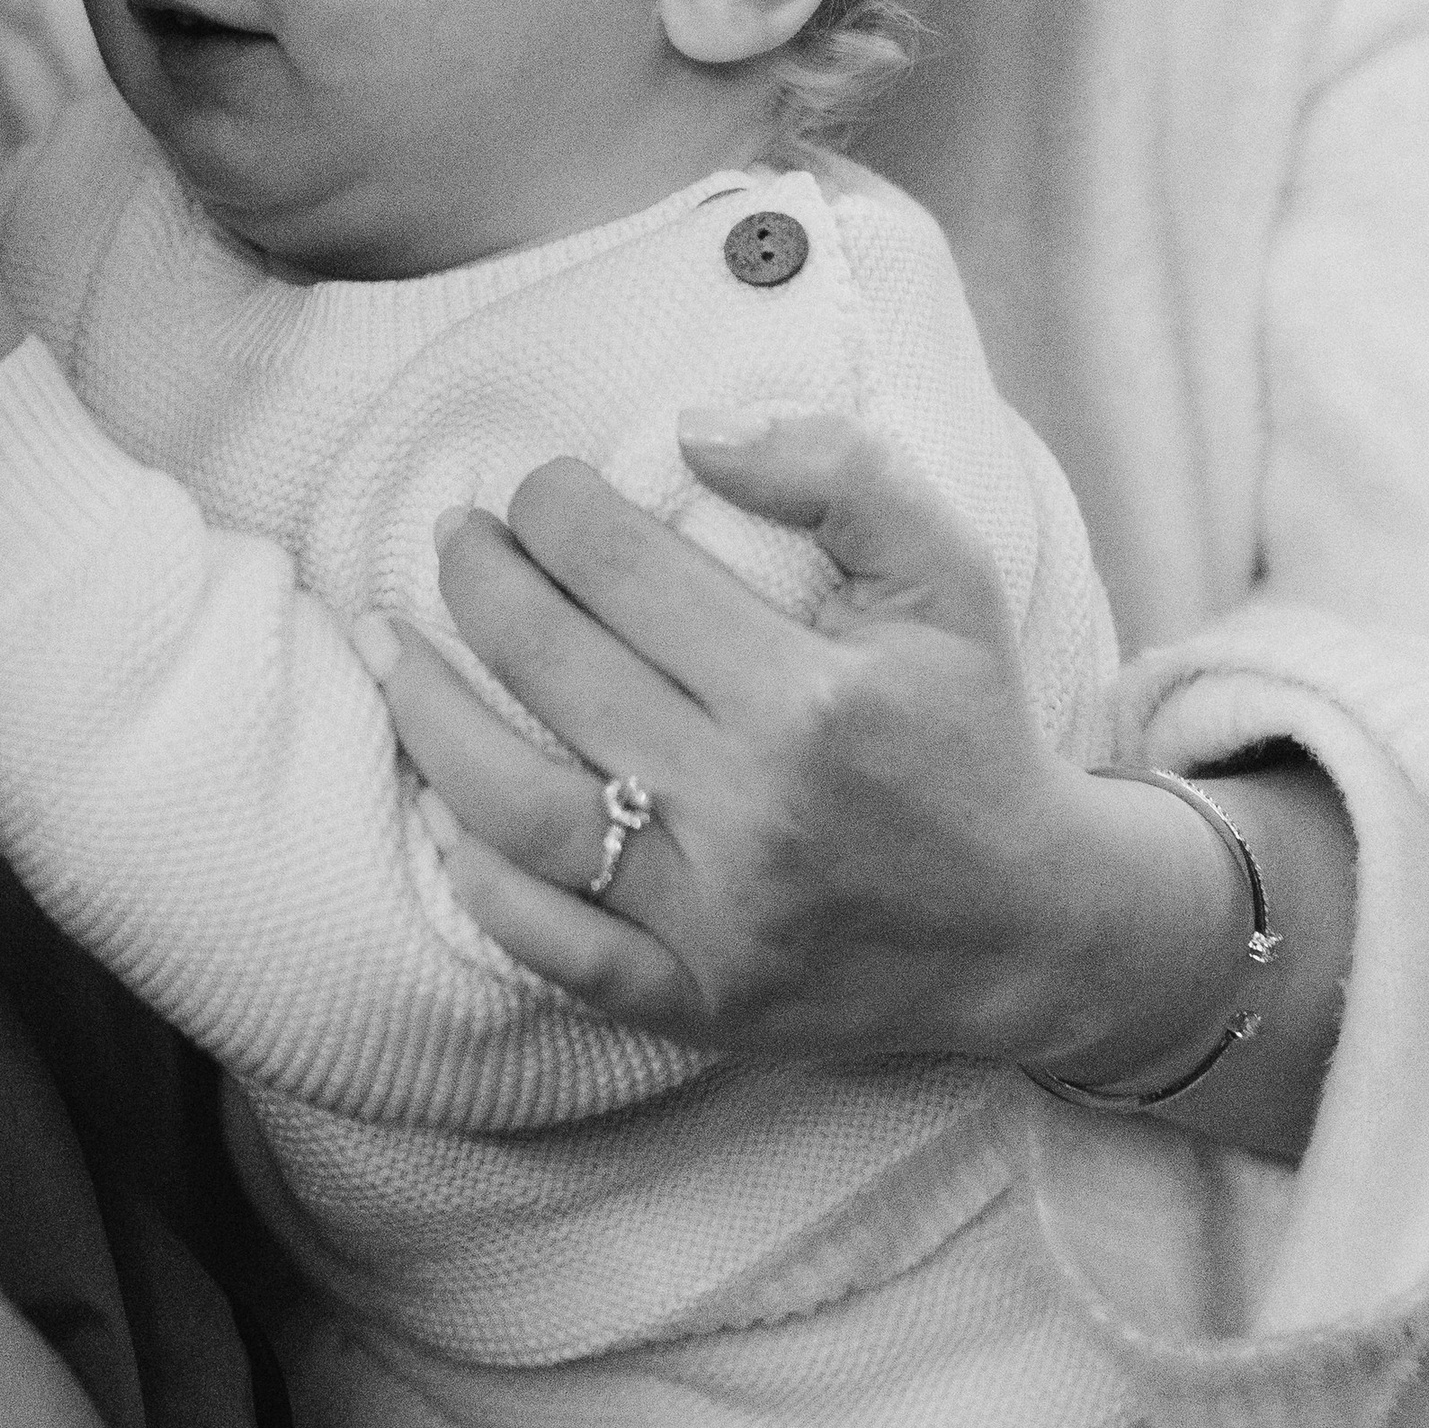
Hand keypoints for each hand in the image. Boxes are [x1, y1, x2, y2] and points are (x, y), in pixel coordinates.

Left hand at [361, 410, 1242, 1095]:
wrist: (1036, 924)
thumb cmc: (974, 729)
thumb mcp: (949, 577)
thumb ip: (840, 474)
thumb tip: (694, 429)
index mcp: (809, 697)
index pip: (621, 568)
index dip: (553, 507)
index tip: (538, 487)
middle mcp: (749, 808)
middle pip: (552, 670)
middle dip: (478, 582)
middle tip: (454, 540)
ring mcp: (712, 916)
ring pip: (516, 808)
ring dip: (428, 716)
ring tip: (392, 649)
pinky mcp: (692, 999)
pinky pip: (548, 944)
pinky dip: (477, 878)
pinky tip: (438, 807)